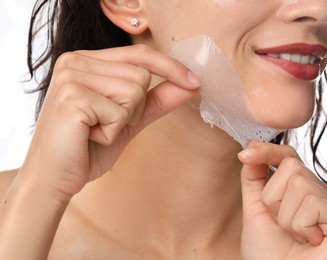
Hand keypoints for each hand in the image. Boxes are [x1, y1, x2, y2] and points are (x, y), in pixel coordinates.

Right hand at [21, 45, 199, 199]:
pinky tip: (89, 137)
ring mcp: (70, 76)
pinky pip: (120, 112)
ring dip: (123, 121)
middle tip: (106, 124)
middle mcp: (75, 61)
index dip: (170, 67)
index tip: (195, 82)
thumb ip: (157, 99)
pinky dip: (112, 132)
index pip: (139, 54)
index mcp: (87, 61)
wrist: (55, 178)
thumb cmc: (89, 148)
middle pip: (141, 75)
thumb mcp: (129, 119)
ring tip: (96, 130)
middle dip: (135, 108)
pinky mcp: (71, 97)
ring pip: (134, 91)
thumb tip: (191, 84)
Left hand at [238, 141, 326, 259]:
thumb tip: (250, 148)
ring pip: (300, 184)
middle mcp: (323, 193)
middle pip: (292, 167)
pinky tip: (309, 242)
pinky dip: (300, 227)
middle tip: (282, 225)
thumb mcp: (255, 208)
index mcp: (303, 189)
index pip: (289, 156)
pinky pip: (312, 203)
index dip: (269, 151)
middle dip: (273, 199)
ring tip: (295, 235)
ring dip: (286, 217)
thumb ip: (254, 178)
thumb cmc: (268, 251)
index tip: (246, 154)